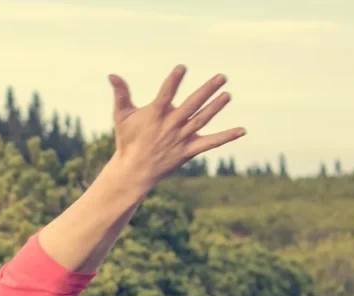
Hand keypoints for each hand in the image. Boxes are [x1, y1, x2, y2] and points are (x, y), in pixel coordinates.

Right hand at [107, 66, 244, 186]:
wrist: (134, 171)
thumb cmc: (127, 141)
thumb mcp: (121, 116)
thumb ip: (121, 93)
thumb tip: (112, 74)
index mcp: (155, 114)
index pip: (166, 93)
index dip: (173, 81)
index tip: (182, 68)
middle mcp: (171, 125)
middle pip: (192, 104)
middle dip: (207, 90)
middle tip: (222, 77)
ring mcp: (181, 138)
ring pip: (202, 120)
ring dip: (216, 107)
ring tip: (227, 95)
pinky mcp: (189, 151)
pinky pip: (210, 143)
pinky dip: (226, 137)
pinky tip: (241, 130)